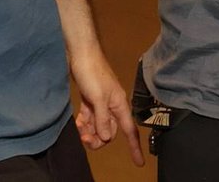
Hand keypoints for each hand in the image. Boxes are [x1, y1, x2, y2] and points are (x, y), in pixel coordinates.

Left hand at [71, 48, 143, 166]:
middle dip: (98, 139)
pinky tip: (78, 121)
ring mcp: (101, 103)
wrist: (80, 55)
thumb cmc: (92, 73)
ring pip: (98, 126)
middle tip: (85, 138)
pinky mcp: (91, 100)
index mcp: (119, 105)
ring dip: (89, 131)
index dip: (135, 147)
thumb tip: (107, 137)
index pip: (129, 130)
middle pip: (110, 132)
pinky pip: (90, 118)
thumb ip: (103, 119)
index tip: (139, 163)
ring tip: (79, 128)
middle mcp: (112, 106)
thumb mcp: (97, 98)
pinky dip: (84, 123)